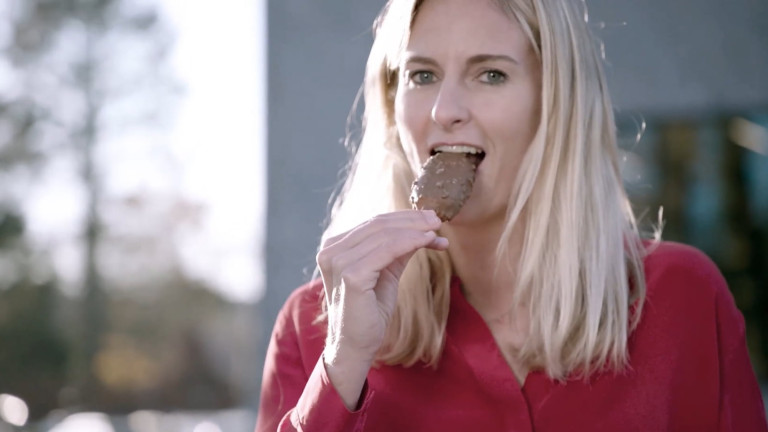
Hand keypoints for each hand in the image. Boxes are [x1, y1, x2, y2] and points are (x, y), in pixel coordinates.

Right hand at [316, 210, 447, 408]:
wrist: (356, 346)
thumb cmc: (369, 311)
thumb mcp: (385, 273)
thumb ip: (398, 250)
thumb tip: (426, 229)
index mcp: (334, 247)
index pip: (372, 223)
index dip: (404, 218)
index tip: (430, 219)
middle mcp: (330, 250)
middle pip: (378, 224)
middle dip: (412, 220)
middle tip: (437, 220)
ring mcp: (338, 262)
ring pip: (385, 234)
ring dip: (415, 230)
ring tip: (436, 231)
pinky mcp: (351, 276)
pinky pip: (388, 250)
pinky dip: (411, 242)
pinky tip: (428, 241)